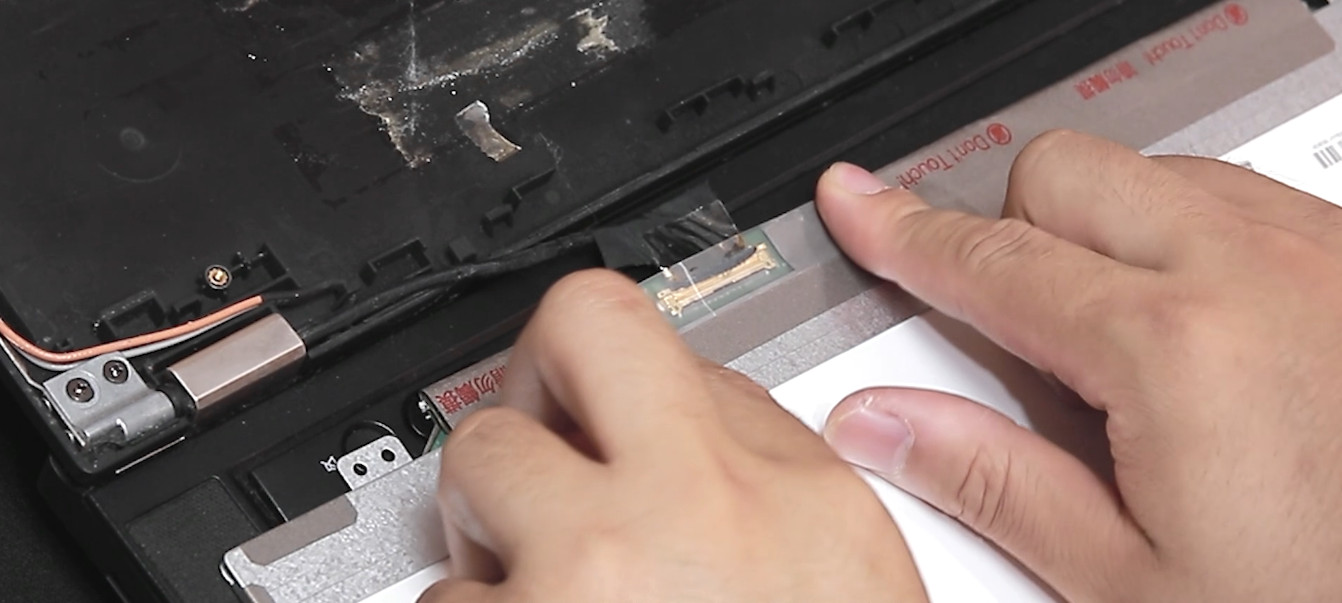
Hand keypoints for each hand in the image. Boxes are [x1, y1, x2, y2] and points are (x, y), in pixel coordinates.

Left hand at [421, 270, 927, 602]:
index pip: (678, 342)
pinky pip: (440, 598)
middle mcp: (687, 512)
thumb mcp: (853, 576)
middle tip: (539, 442)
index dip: (613, 355)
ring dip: (492, 525)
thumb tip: (702, 397)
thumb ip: (779, 466)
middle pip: (570, 333)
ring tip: (538, 580)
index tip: (588, 370)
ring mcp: (584, 577)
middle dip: (540, 386)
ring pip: (476, 468)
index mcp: (791, 491)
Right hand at [814, 130, 1341, 600]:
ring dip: (1101, 231)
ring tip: (1110, 344)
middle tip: (1000, 315)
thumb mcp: (1130, 582)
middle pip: (1066, 172)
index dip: (904, 232)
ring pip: (1155, 173)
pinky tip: (1198, 332)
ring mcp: (1323, 257)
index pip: (992, 259)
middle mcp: (1254, 272)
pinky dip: (1187, 240)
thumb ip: (992, 481)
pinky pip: (1241, 198)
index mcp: (1173, 348)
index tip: (861, 206)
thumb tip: (886, 424)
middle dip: (1009, 226)